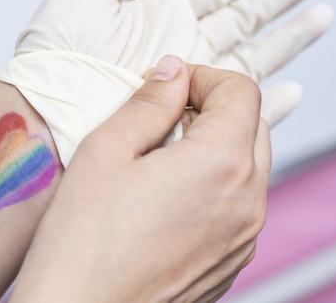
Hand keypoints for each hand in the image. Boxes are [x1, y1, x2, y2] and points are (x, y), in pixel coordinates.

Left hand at [0, 0, 334, 164]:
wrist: (43, 114)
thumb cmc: (55, 53)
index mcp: (160, 8)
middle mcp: (179, 43)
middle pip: (246, 11)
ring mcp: (185, 84)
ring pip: (251, 54)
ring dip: (288, 36)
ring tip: (322, 14)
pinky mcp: (185, 121)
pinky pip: (236, 109)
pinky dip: (267, 102)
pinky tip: (289, 88)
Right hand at [10, 56, 270, 302]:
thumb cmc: (83, 240)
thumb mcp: (106, 149)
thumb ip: (149, 102)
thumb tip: (173, 73)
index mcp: (221, 164)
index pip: (241, 91)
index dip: (203, 76)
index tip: (167, 85)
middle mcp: (246, 202)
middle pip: (252, 125)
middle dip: (212, 108)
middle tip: (162, 114)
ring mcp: (243, 237)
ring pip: (248, 166)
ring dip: (214, 146)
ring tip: (160, 156)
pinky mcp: (230, 262)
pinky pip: (238, 205)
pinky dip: (214, 185)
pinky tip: (166, 196)